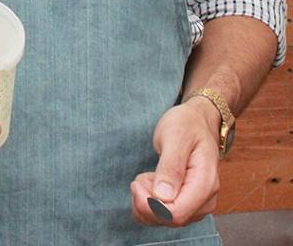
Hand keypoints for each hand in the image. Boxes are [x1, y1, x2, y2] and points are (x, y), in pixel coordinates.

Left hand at [130, 97, 220, 226]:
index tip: (136, 183)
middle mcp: (205, 200)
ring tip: (145, 176)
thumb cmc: (187, 126)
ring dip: (147, 201)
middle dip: (146, 202)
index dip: (151, 205)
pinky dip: (151, 202)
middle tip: (138, 178)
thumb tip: (163, 197)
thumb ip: (170, 167)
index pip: (177, 213)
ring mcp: (198, 203)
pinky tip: (149, 183)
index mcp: (205, 183)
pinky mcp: (188, 203)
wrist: (197, 122)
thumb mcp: (175, 137)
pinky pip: (166, 214)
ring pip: (166, 219)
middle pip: (171, 220)